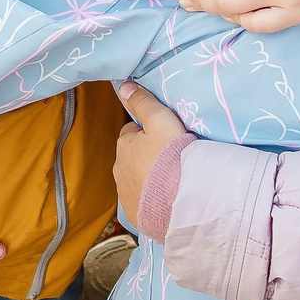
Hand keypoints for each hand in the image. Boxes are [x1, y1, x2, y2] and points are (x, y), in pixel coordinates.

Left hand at [112, 81, 188, 231]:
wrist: (180, 201)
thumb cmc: (171, 155)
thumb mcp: (161, 120)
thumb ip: (142, 102)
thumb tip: (124, 86)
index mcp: (124, 146)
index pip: (131, 133)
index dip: (147, 133)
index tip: (164, 138)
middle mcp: (119, 170)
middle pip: (132, 156)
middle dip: (146, 156)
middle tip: (170, 158)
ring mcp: (126, 194)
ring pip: (136, 178)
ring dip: (148, 177)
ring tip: (170, 178)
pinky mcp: (135, 214)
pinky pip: (142, 200)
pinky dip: (151, 197)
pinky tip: (166, 197)